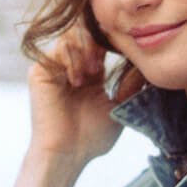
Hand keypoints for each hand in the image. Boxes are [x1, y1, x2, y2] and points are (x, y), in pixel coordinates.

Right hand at [26, 28, 144, 164]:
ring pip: (73, 36)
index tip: (126, 47)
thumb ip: (130, 84)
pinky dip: (72, 59)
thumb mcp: (117, 106)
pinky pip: (59, 49)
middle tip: (106, 62)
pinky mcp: (40, 71)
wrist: (67, 154)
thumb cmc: (91, 137)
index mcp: (89, 73)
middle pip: (85, 32)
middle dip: (99, 42)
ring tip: (93, 72)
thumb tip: (147, 65)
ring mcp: (54, 67)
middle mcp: (71, 66)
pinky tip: (78, 80)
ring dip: (87, 50)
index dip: (113, 40)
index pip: (101, 43)